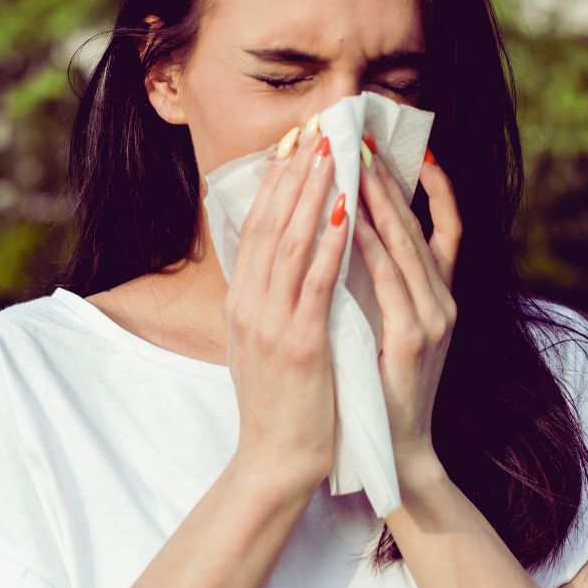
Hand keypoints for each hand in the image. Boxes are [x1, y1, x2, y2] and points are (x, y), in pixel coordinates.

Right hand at [224, 121, 349, 492]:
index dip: (275, 181)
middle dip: (295, 172)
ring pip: (291, 241)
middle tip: (316, 128)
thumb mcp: (259, 341)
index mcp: (240, 301)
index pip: (255, 226)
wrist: (275, 460)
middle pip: (269, 222)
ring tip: (332, 152)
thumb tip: (280, 256)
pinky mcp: (299, 342)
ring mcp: (270, 321)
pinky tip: (347, 210)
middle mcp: (248, 304)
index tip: (295, 144)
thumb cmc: (277, 401)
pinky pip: (317, 280)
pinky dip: (330, 241)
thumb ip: (267, 297)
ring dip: (313, 192)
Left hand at [352, 140, 460, 470]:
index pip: (444, 227)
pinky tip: (352, 221)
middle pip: (422, 225)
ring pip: (409, 245)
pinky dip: (372, 247)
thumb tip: (357, 231)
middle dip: (393, 179)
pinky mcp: (415, 340)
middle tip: (367, 139)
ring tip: (358, 163)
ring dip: (382, 202)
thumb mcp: (389, 322)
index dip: (434, 187)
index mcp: (439, 296)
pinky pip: (391, 282)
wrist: (396, 448)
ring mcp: (434, 319)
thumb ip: (384, 282)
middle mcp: (444, 300)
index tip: (413, 147)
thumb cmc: (383, 382)